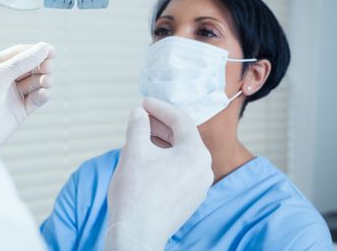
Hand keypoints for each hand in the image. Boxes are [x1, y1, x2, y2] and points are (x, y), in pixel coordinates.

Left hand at [0, 42, 54, 150]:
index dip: (36, 51)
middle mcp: (4, 79)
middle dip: (41, 66)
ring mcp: (12, 95)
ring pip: (35, 82)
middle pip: (30, 67)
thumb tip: (44, 47)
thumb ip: (22, 62)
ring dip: (43, 80)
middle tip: (48, 68)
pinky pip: (36, 99)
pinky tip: (43, 94)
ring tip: (46, 82)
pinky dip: (42, 95)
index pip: (19, 53)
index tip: (51, 51)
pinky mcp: (20, 111)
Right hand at [106, 98, 212, 250]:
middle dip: (161, 124)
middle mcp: (204, 169)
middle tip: (141, 116)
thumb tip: (138, 113)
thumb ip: (138, 125)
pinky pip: (180, 169)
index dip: (160, 108)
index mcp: (195, 154)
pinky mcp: (190, 198)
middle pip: (183, 136)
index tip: (144, 103)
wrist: (137, 234)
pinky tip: (148, 158)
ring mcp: (199, 186)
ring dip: (162, 141)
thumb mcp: (134, 150)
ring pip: (181, 154)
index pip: (181, 120)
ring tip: (141, 135)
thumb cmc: (136, 193)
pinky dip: (166, 159)